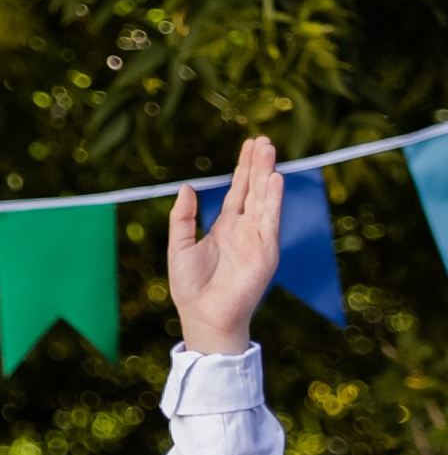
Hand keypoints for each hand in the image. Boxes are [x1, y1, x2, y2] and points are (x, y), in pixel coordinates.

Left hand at [169, 133, 282, 355]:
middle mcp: (243, 229)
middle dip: (257, 165)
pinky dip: (272, 199)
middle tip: (263, 139)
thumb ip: (183, 217)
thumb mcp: (179, 245)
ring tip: (269, 150)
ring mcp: (256, 238)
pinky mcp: (265, 250)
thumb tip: (186, 187)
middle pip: (253, 189)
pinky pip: (269, 219)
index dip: (242, 169)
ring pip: (263, 198)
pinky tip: (275, 179)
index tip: (249, 146)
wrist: (204, 315)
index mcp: (224, 227)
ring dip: (267, 174)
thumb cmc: (190, 286)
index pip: (237, 191)